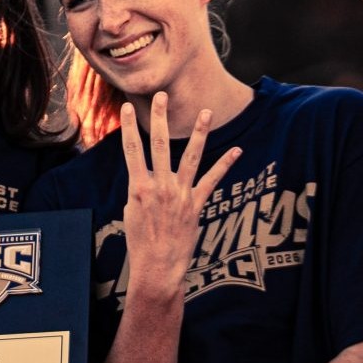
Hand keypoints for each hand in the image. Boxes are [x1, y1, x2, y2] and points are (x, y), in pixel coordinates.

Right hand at [119, 94, 240, 301]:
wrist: (157, 266)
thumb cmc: (140, 242)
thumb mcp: (131, 212)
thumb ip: (139, 190)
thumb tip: (145, 177)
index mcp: (138, 187)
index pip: (131, 150)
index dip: (127, 127)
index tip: (125, 107)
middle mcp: (159, 186)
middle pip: (158, 145)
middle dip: (159, 118)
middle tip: (161, 96)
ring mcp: (180, 194)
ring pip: (190, 156)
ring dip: (198, 132)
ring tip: (205, 112)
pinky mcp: (196, 204)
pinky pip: (213, 180)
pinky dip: (225, 164)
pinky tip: (236, 150)